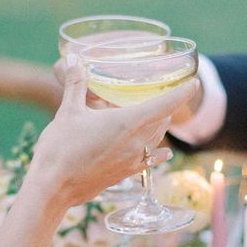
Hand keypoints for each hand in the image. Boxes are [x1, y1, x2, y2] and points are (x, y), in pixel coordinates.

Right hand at [30, 55, 198, 207]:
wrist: (53, 188)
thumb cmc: (60, 148)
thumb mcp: (68, 111)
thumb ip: (76, 84)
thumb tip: (75, 59)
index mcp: (127, 123)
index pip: (164, 105)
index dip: (181, 93)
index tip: (193, 83)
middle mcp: (135, 143)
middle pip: (162, 121)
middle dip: (167, 107)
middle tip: (166, 94)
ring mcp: (132, 161)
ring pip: (156, 140)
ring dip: (161, 126)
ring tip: (161, 116)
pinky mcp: (124, 175)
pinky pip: (149, 161)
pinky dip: (158, 153)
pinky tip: (164, 153)